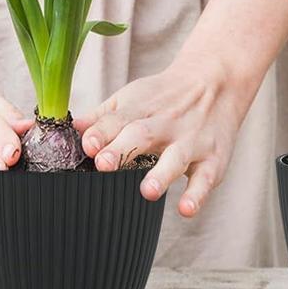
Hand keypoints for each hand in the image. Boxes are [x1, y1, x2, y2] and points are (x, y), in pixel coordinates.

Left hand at [75, 0, 287, 217]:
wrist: (215, 79)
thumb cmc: (164, 95)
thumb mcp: (133, 98)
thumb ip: (104, 116)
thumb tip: (72, 127)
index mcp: (141, 108)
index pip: (117, 120)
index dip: (101, 132)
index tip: (87, 146)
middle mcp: (165, 123)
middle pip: (142, 136)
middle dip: (122, 150)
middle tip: (103, 165)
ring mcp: (190, 141)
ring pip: (175, 158)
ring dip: (161, 175)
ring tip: (146, 192)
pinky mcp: (212, 159)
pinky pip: (205, 178)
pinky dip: (197, 194)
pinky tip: (186, 209)